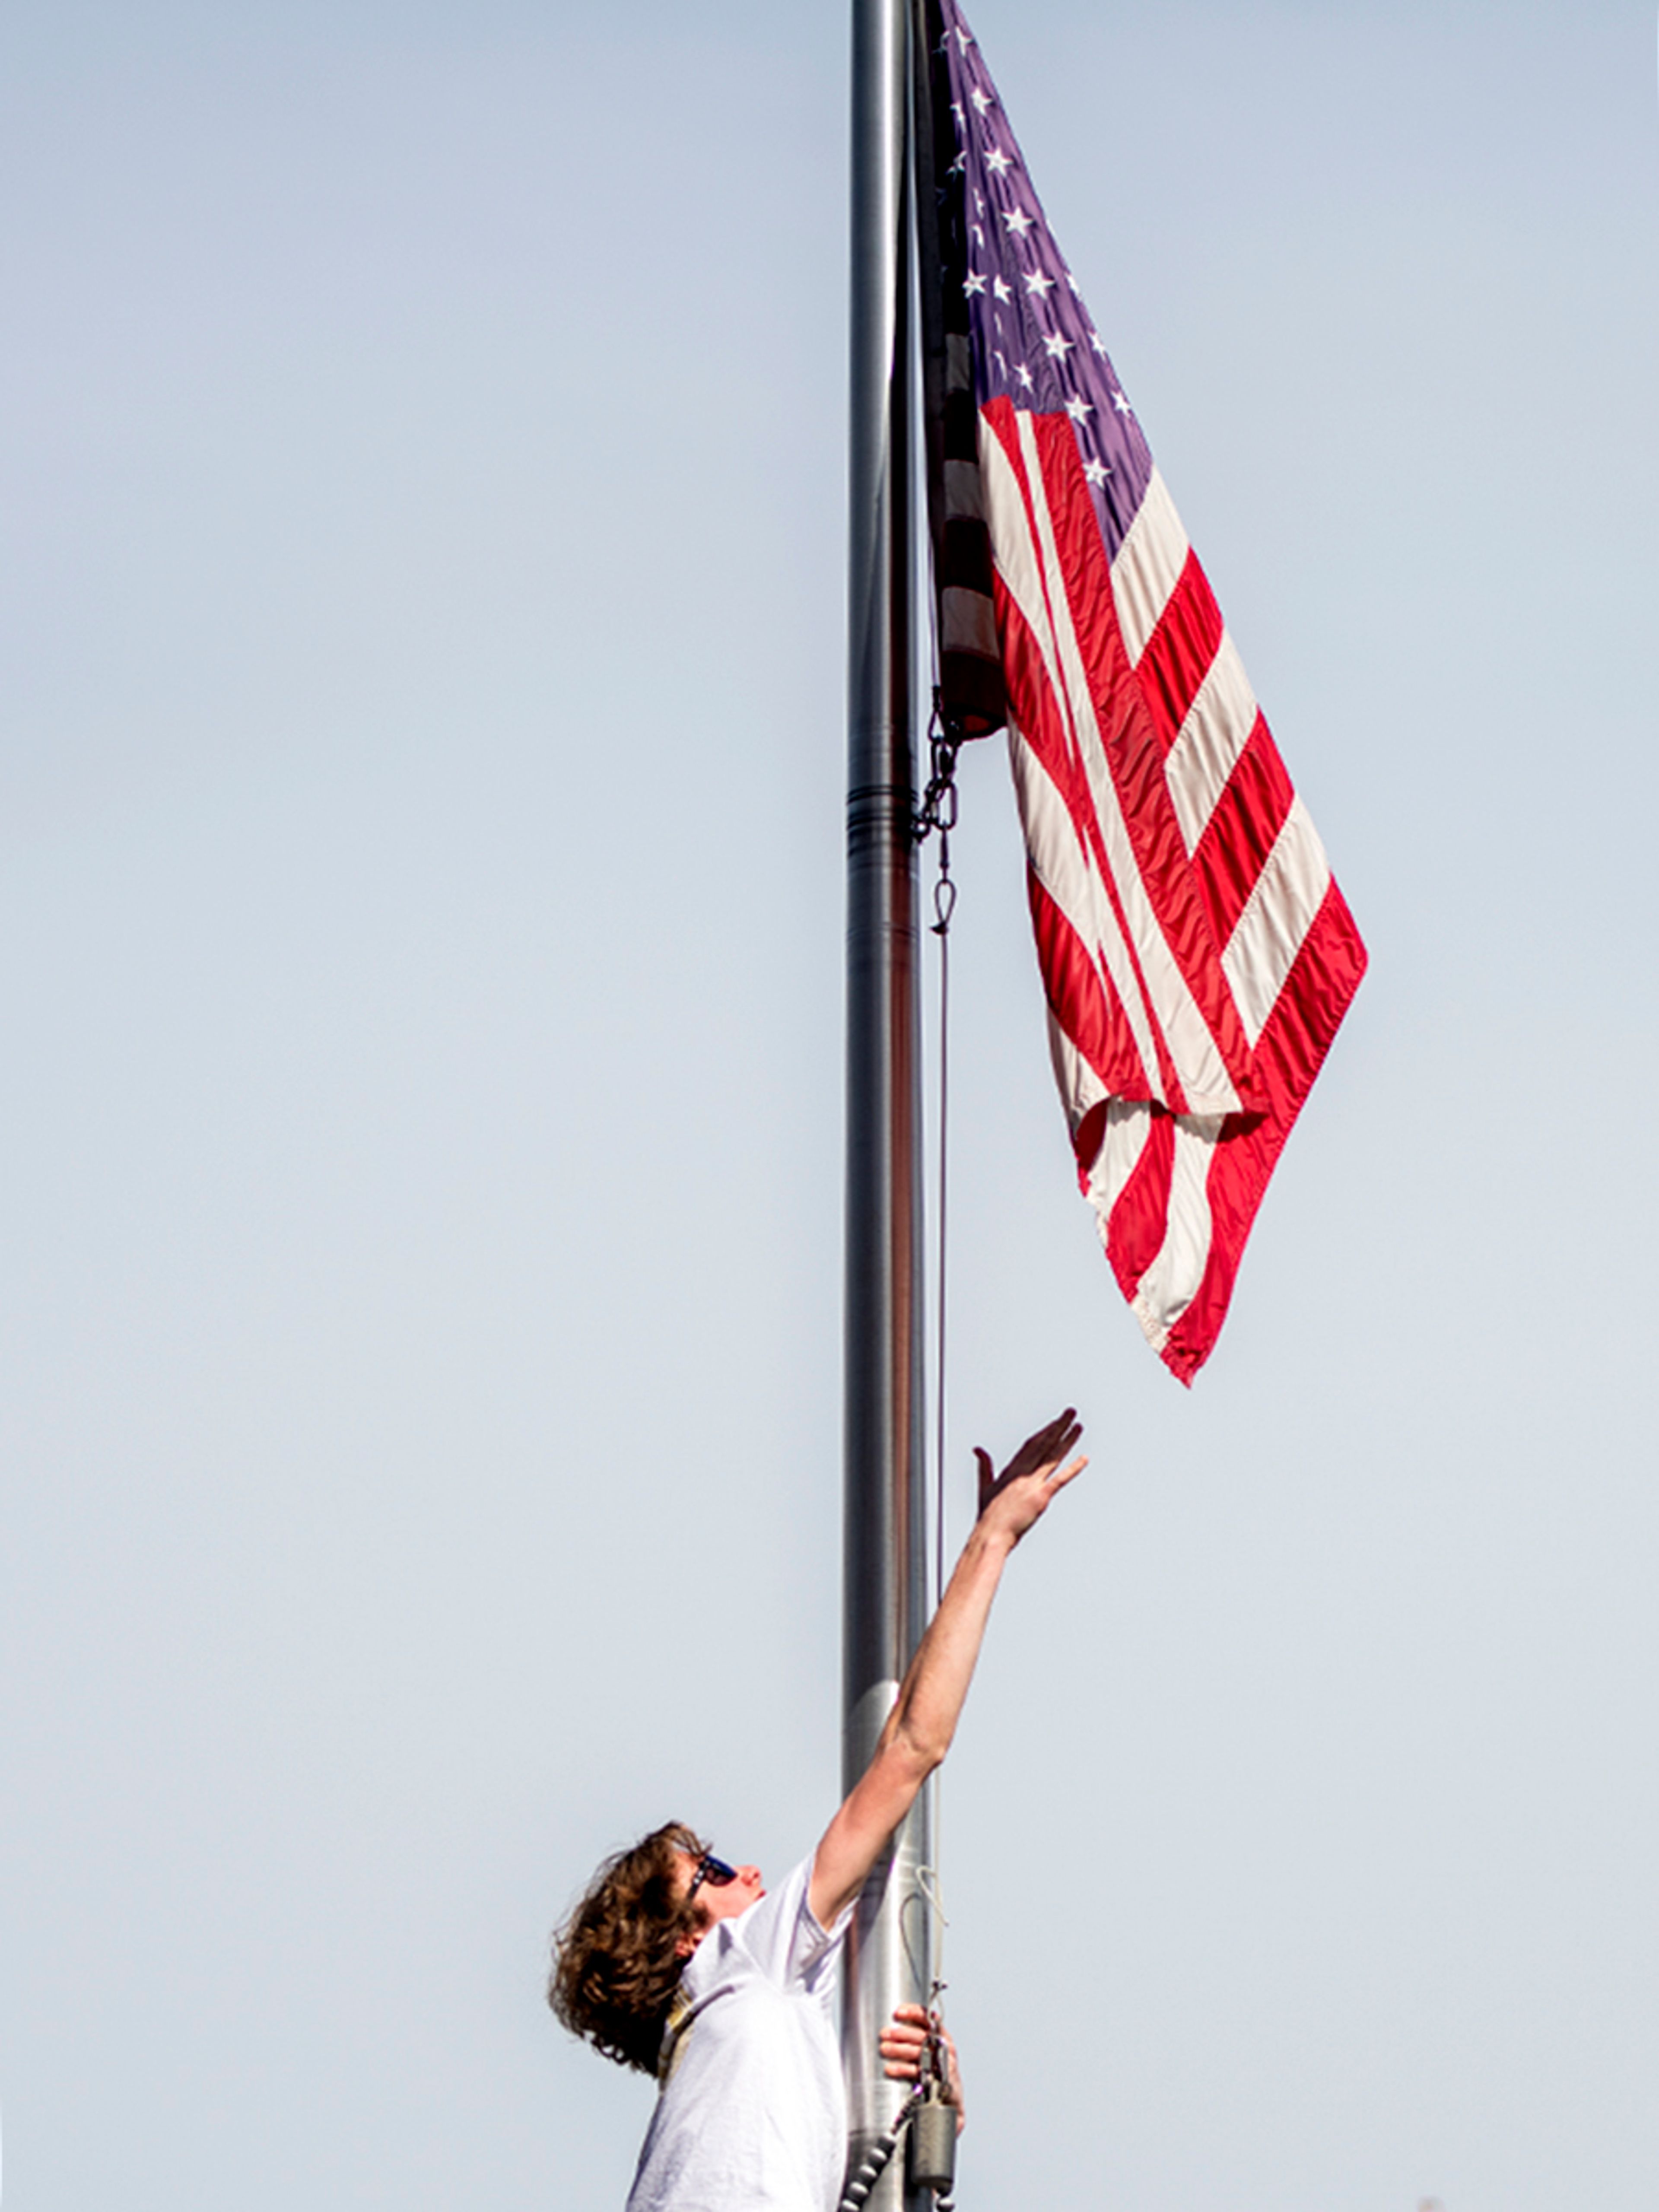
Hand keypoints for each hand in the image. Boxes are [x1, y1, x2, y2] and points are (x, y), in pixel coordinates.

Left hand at [879, 2002, 964, 2131]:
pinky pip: (919, 2071)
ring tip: (884, 2048)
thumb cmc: (936, 2072)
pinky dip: (903, 2069)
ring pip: (919, 2051)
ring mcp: (943, 2064)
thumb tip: (891, 2030)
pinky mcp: (939, 2080)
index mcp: (942, 2036)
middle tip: (884, 2034)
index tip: (897, 2012)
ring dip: (899, 2049)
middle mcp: (944, 2047)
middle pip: (921, 2035)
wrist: (951, 2102)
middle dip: (901, 2033)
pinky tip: (891, 2068)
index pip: (929, 2018)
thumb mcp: (931, 2051)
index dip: (913, 2012)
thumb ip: (916, 2039)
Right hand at [974, 1408, 1085, 1543]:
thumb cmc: (988, 1515)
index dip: (1045, 1432)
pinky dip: (1073, 1468)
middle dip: (1058, 1427)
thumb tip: (978, 1449)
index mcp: (1011, 1469)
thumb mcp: (985, 1486)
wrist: (991, 1534)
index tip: (1055, 1422)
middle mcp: (1022, 1472)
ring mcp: (1032, 1484)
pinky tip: (1084, 1458)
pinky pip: (1059, 1479)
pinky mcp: (1040, 1497)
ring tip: (1079, 1426)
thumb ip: (984, 1466)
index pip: (1031, 1444)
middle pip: (1044, 1444)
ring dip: (1067, 1440)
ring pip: (1052, 1457)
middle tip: (1071, 1412)